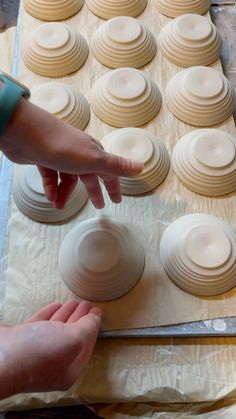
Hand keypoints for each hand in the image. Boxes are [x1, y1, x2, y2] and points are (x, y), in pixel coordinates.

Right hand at [0, 300, 101, 399]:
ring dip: (66, 315)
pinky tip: (56, 305)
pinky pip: (40, 325)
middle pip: (72, 337)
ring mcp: (35, 352)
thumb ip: (86, 328)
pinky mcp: (21, 341)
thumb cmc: (37, 353)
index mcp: (68, 369)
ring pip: (56, 330)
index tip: (98, 311)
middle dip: (80, 319)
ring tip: (74, 302)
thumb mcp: (71, 340)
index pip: (86, 345)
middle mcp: (52, 363)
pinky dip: (49, 315)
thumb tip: (95, 319)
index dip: (93, 327)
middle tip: (87, 304)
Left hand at [1, 99, 143, 207]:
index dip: (114, 185)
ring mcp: (60, 155)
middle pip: (89, 176)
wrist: (26, 133)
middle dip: (93, 191)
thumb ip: (116, 166)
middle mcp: (78, 153)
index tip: (117, 199)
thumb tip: (141, 167)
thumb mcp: (93, 159)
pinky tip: (50, 197)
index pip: (108, 171)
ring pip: (67, 178)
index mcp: (93, 153)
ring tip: (60, 205)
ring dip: (65, 193)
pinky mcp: (44, 157)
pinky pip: (50, 176)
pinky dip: (51, 187)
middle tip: (99, 206)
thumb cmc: (62, 145)